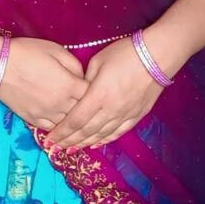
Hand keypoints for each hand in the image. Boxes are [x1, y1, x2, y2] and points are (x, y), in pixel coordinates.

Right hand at [0, 37, 89, 128]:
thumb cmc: (27, 53)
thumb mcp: (56, 50)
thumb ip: (74, 65)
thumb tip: (82, 77)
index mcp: (69, 85)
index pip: (92, 94)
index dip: (95, 91)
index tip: (95, 87)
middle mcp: (61, 104)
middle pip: (83, 112)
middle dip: (87, 107)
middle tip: (90, 103)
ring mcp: (47, 115)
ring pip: (69, 125)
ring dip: (74, 120)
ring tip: (78, 116)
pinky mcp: (33, 121)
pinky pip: (53, 129)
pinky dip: (59, 127)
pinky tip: (61, 123)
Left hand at [46, 37, 163, 150]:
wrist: (156, 56)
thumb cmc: (124, 53)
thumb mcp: (97, 62)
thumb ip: (86, 81)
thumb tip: (79, 93)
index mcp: (98, 95)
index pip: (76, 120)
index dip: (62, 132)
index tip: (48, 140)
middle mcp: (110, 110)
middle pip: (86, 131)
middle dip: (69, 141)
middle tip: (54, 149)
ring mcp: (124, 115)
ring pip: (101, 135)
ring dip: (84, 144)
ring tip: (70, 150)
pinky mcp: (136, 116)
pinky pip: (117, 132)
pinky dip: (104, 140)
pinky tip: (96, 144)